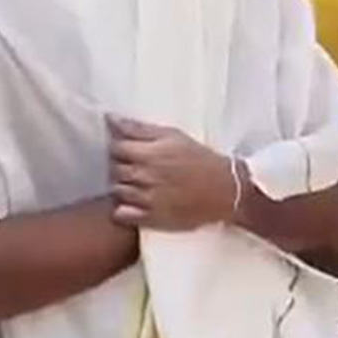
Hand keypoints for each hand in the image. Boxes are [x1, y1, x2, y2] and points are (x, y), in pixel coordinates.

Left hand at [106, 116, 235, 230]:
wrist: (227, 190)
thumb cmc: (202, 160)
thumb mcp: (175, 137)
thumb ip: (140, 129)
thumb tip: (110, 119)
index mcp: (150, 154)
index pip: (115, 147)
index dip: (121, 147)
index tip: (132, 150)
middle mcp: (145, 176)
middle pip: (114, 169)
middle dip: (123, 166)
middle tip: (140, 166)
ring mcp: (146, 199)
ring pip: (116, 190)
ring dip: (124, 186)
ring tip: (142, 183)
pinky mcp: (151, 218)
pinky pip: (120, 214)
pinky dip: (123, 209)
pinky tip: (136, 203)